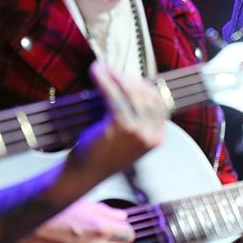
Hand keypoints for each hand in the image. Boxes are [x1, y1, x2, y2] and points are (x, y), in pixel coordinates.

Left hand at [65, 62, 166, 182]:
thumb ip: (136, 119)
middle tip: (112, 71)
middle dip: (129, 79)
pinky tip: (96, 71)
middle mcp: (152, 135)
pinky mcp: (122, 128)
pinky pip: (115, 96)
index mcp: (157, 138)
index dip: (144, 86)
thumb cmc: (102, 154)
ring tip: (101, 68)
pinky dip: (105, 80)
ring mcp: (139, 132)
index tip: (128, 78)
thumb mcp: (127, 139)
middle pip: (146, 96)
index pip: (158, 103)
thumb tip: (131, 85)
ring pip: (132, 94)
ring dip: (116, 76)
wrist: (84, 175)